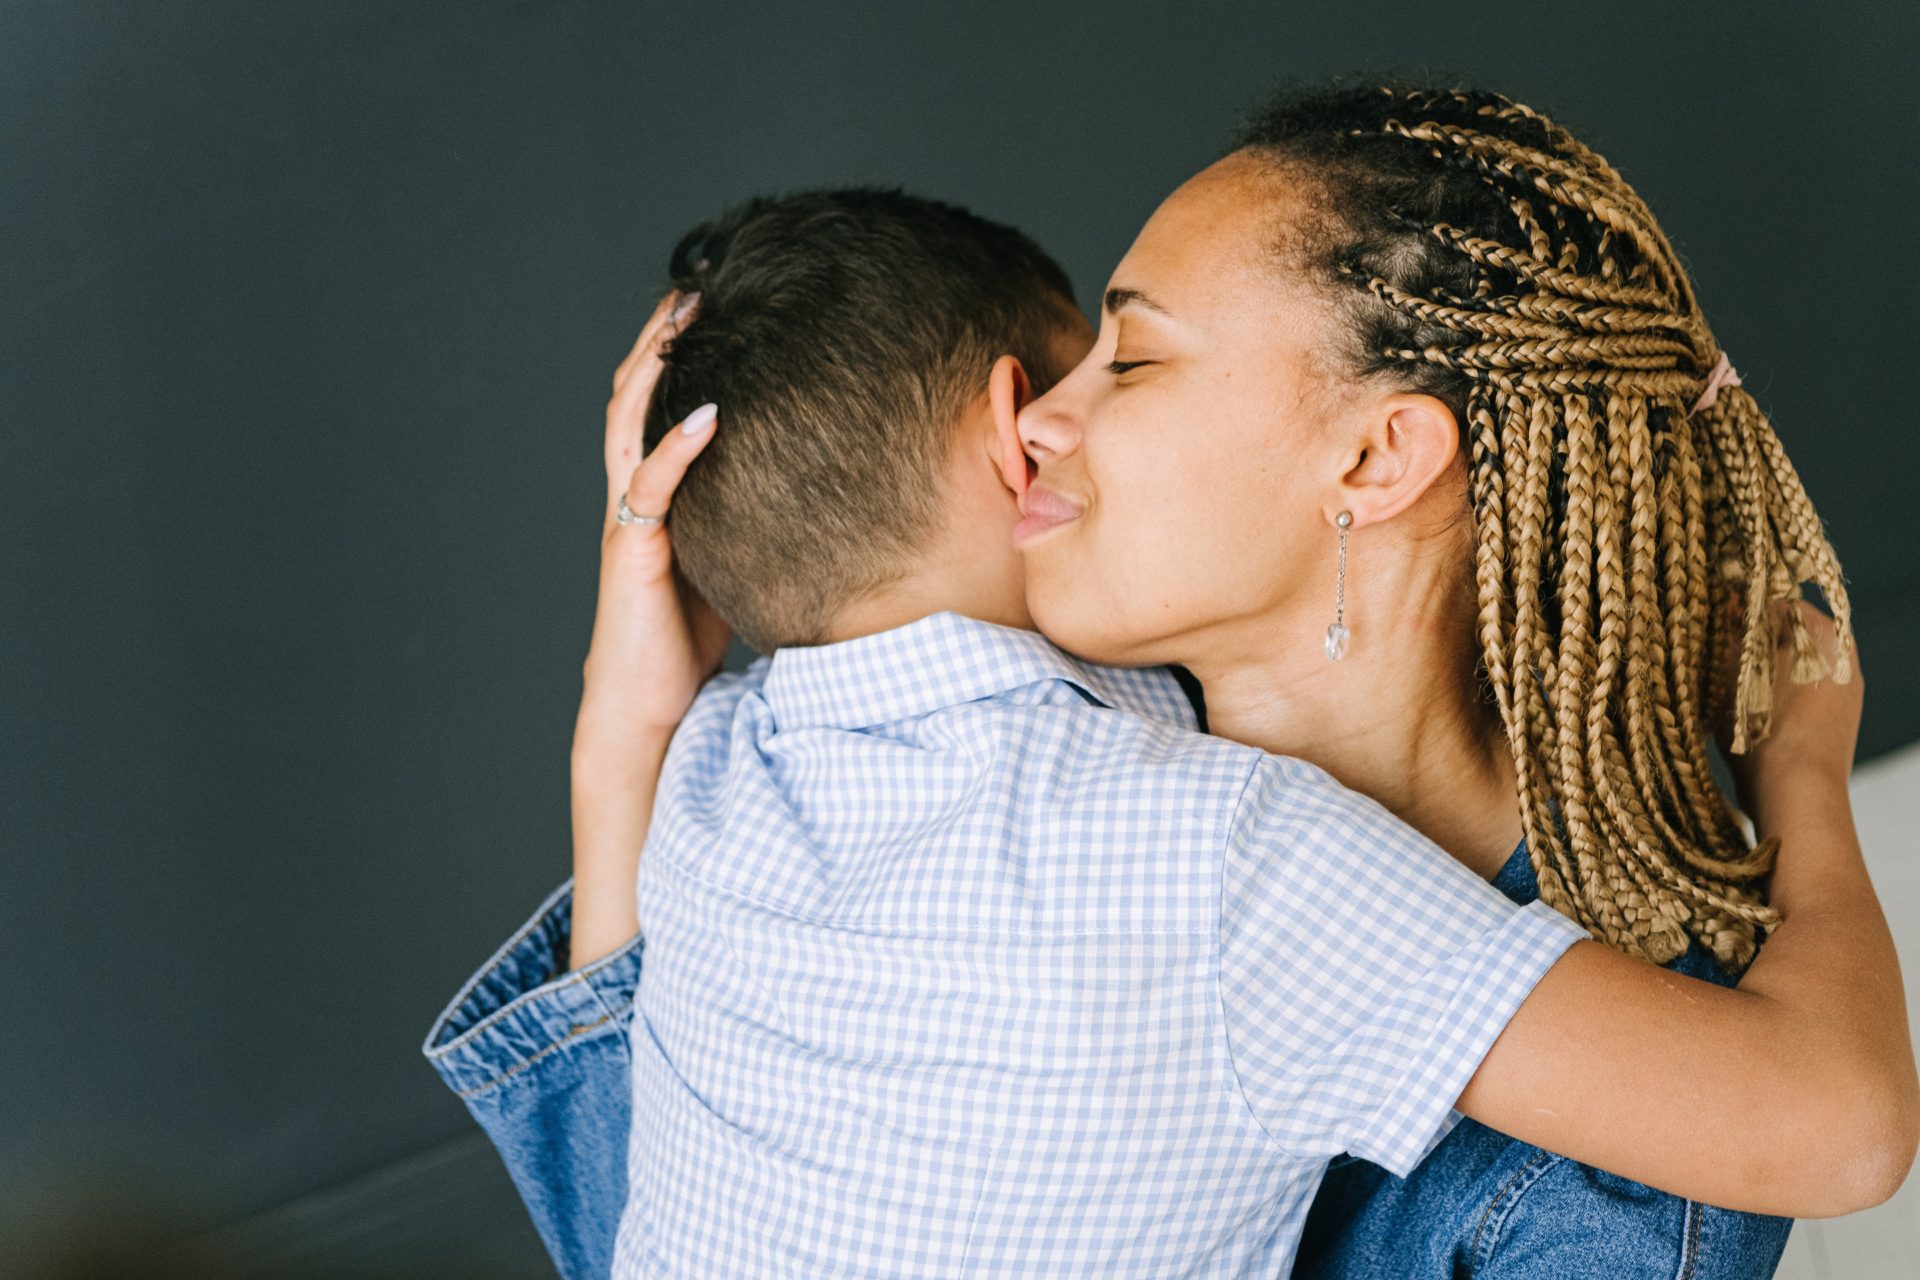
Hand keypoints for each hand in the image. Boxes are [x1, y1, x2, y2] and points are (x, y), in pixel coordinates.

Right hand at [574, 291, 730, 759]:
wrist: (651, 702)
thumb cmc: (693, 635)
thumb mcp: (734, 557)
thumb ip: (757, 518)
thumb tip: (832, 489)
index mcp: (657, 492)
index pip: (658, 405)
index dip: (674, 352)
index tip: (708, 302)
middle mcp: (636, 493)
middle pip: (634, 395)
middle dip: (657, 337)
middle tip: (690, 283)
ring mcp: (629, 517)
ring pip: (630, 424)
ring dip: (654, 366)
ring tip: (683, 315)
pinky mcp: (632, 549)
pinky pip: (652, 485)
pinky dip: (676, 445)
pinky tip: (707, 413)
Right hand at [1725, 600, 1863, 817]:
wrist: (1796, 794)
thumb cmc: (1763, 729)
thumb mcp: (1732, 672)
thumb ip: (1727, 632)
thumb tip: (1723, 604)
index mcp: (1827, 635)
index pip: (1778, 601)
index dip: (1740, 606)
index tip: (1711, 618)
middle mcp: (1844, 659)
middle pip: (1788, 635)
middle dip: (1752, 640)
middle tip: (1712, 650)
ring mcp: (1845, 695)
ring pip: (1793, 666)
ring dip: (1761, 670)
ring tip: (1724, 685)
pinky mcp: (1837, 725)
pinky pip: (1800, 696)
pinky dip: (1775, 696)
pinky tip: (1746, 714)